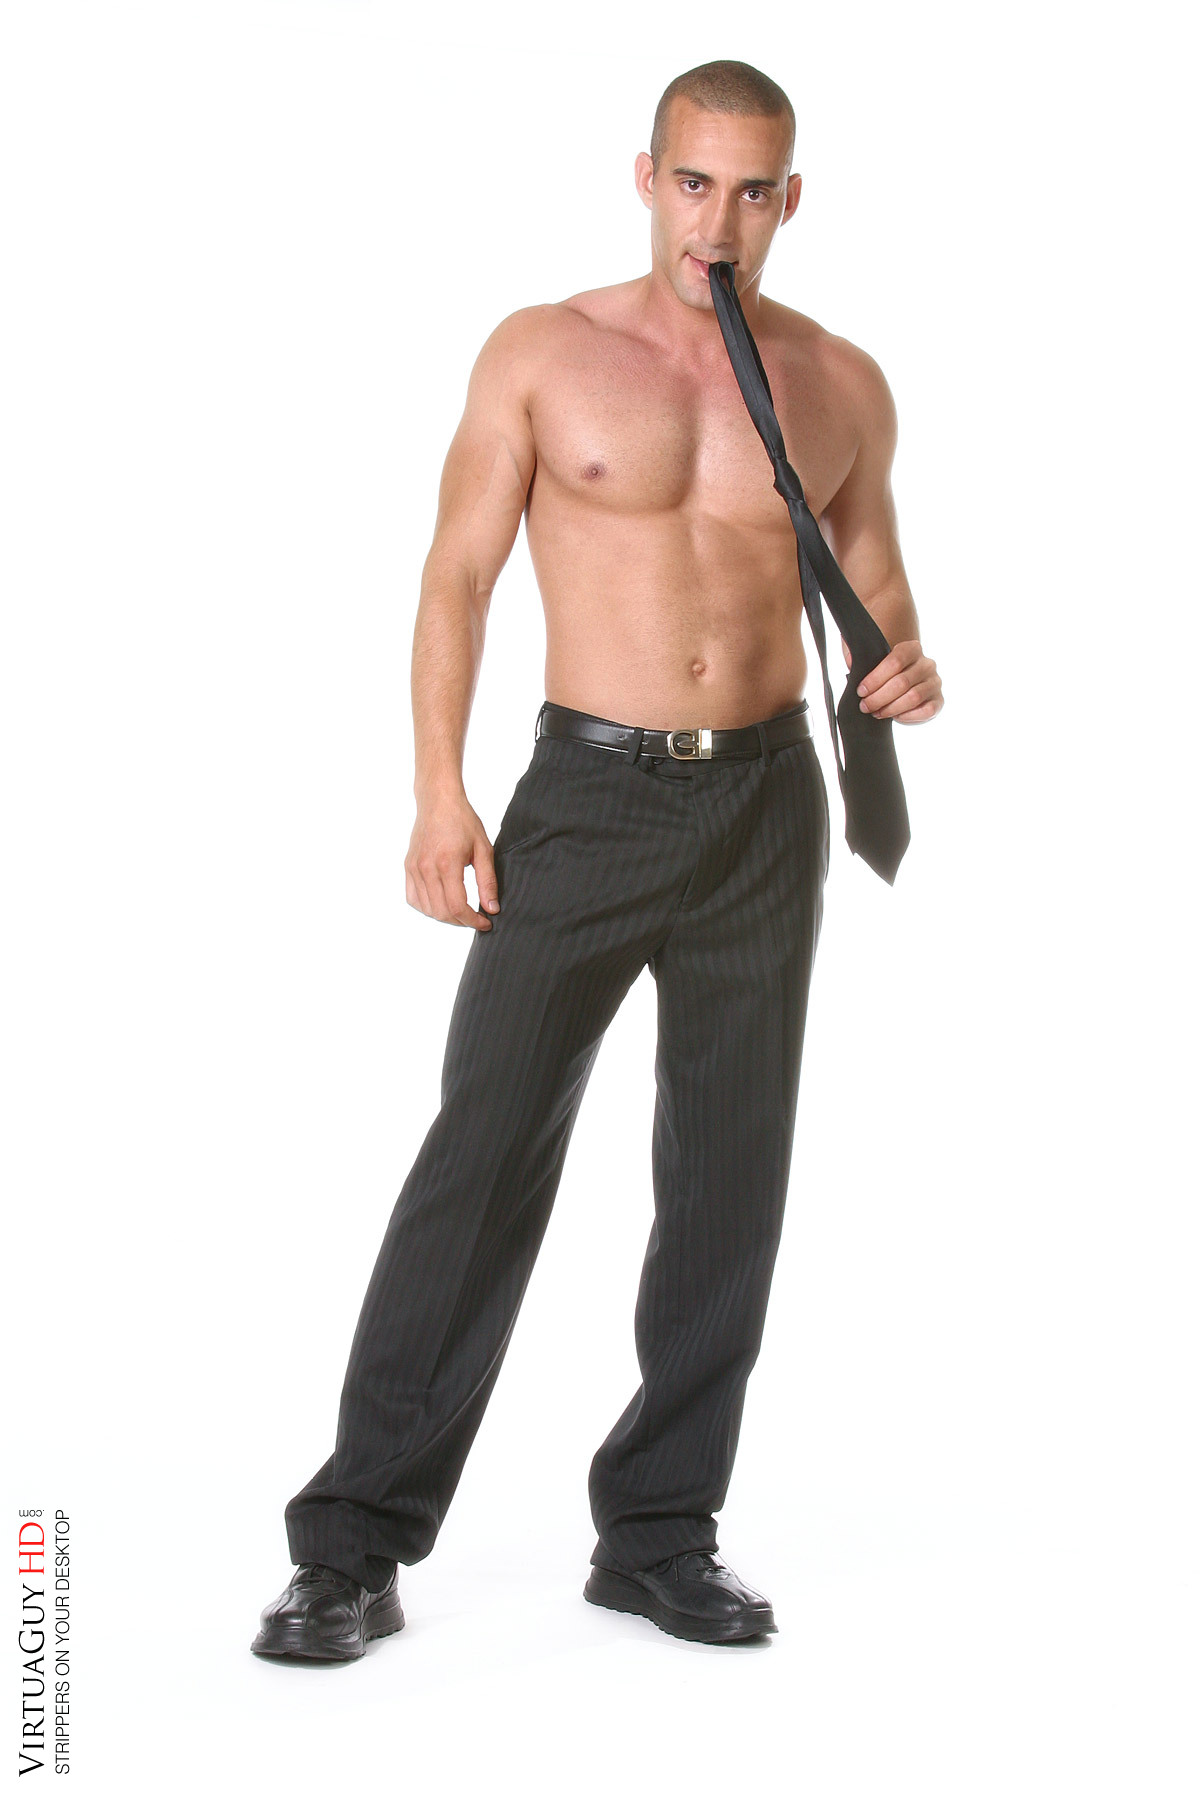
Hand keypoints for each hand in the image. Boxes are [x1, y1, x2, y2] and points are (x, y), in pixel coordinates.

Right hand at [405, 793, 499, 928]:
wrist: (438, 801)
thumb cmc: (462, 820)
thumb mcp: (483, 849)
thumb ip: (487, 881)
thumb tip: (492, 908)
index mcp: (447, 864)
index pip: (458, 906)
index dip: (473, 921)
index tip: (486, 922)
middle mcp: (426, 868)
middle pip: (441, 912)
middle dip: (462, 921)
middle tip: (477, 918)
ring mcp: (414, 868)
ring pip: (427, 909)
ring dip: (445, 916)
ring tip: (461, 911)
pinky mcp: (408, 867)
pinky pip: (413, 898)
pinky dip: (427, 908)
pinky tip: (441, 903)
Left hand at [853, 639, 942, 723]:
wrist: (904, 679)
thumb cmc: (887, 671)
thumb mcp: (872, 659)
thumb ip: (861, 657)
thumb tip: (851, 661)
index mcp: (912, 648)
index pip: (895, 661)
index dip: (875, 678)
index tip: (861, 690)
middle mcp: (927, 664)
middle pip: (902, 682)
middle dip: (879, 697)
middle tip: (865, 706)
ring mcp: (934, 682)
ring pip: (913, 697)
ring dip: (891, 708)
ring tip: (876, 712)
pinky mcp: (938, 700)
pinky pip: (927, 710)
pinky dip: (909, 716)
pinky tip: (896, 716)